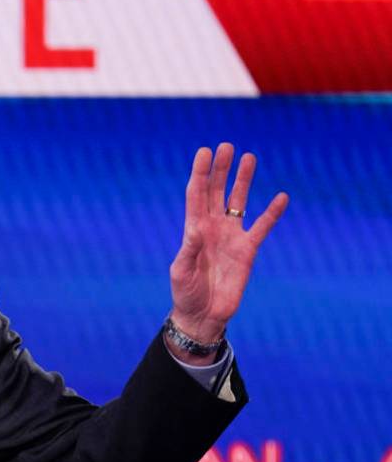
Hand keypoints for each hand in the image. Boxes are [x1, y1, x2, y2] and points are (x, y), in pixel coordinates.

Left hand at [168, 143, 288, 348]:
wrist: (203, 315)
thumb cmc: (186, 293)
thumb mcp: (181, 271)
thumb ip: (188, 250)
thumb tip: (195, 229)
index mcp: (193, 230)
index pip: (197, 195)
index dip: (201, 173)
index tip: (205, 152)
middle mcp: (212, 228)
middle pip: (217, 192)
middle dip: (221, 170)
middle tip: (227, 146)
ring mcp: (231, 237)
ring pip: (238, 202)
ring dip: (243, 181)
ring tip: (249, 158)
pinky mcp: (247, 250)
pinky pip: (262, 227)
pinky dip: (272, 213)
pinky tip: (281, 197)